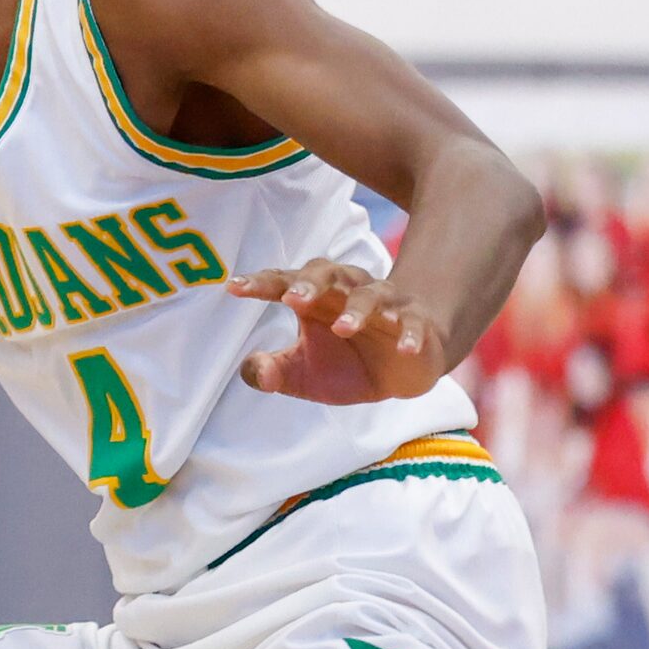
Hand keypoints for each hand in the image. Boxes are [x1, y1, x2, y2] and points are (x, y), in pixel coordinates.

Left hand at [227, 259, 452, 404]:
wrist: (401, 370)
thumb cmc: (345, 365)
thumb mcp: (303, 375)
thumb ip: (273, 372)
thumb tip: (256, 371)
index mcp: (314, 300)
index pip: (284, 283)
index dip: (260, 283)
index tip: (234, 287)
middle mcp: (347, 292)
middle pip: (328, 273)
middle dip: (309, 282)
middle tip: (292, 298)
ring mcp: (384, 305)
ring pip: (370, 295)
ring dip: (356, 309)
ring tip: (342, 327)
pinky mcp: (415, 323)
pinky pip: (412, 323)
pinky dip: (409, 333)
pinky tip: (403, 348)